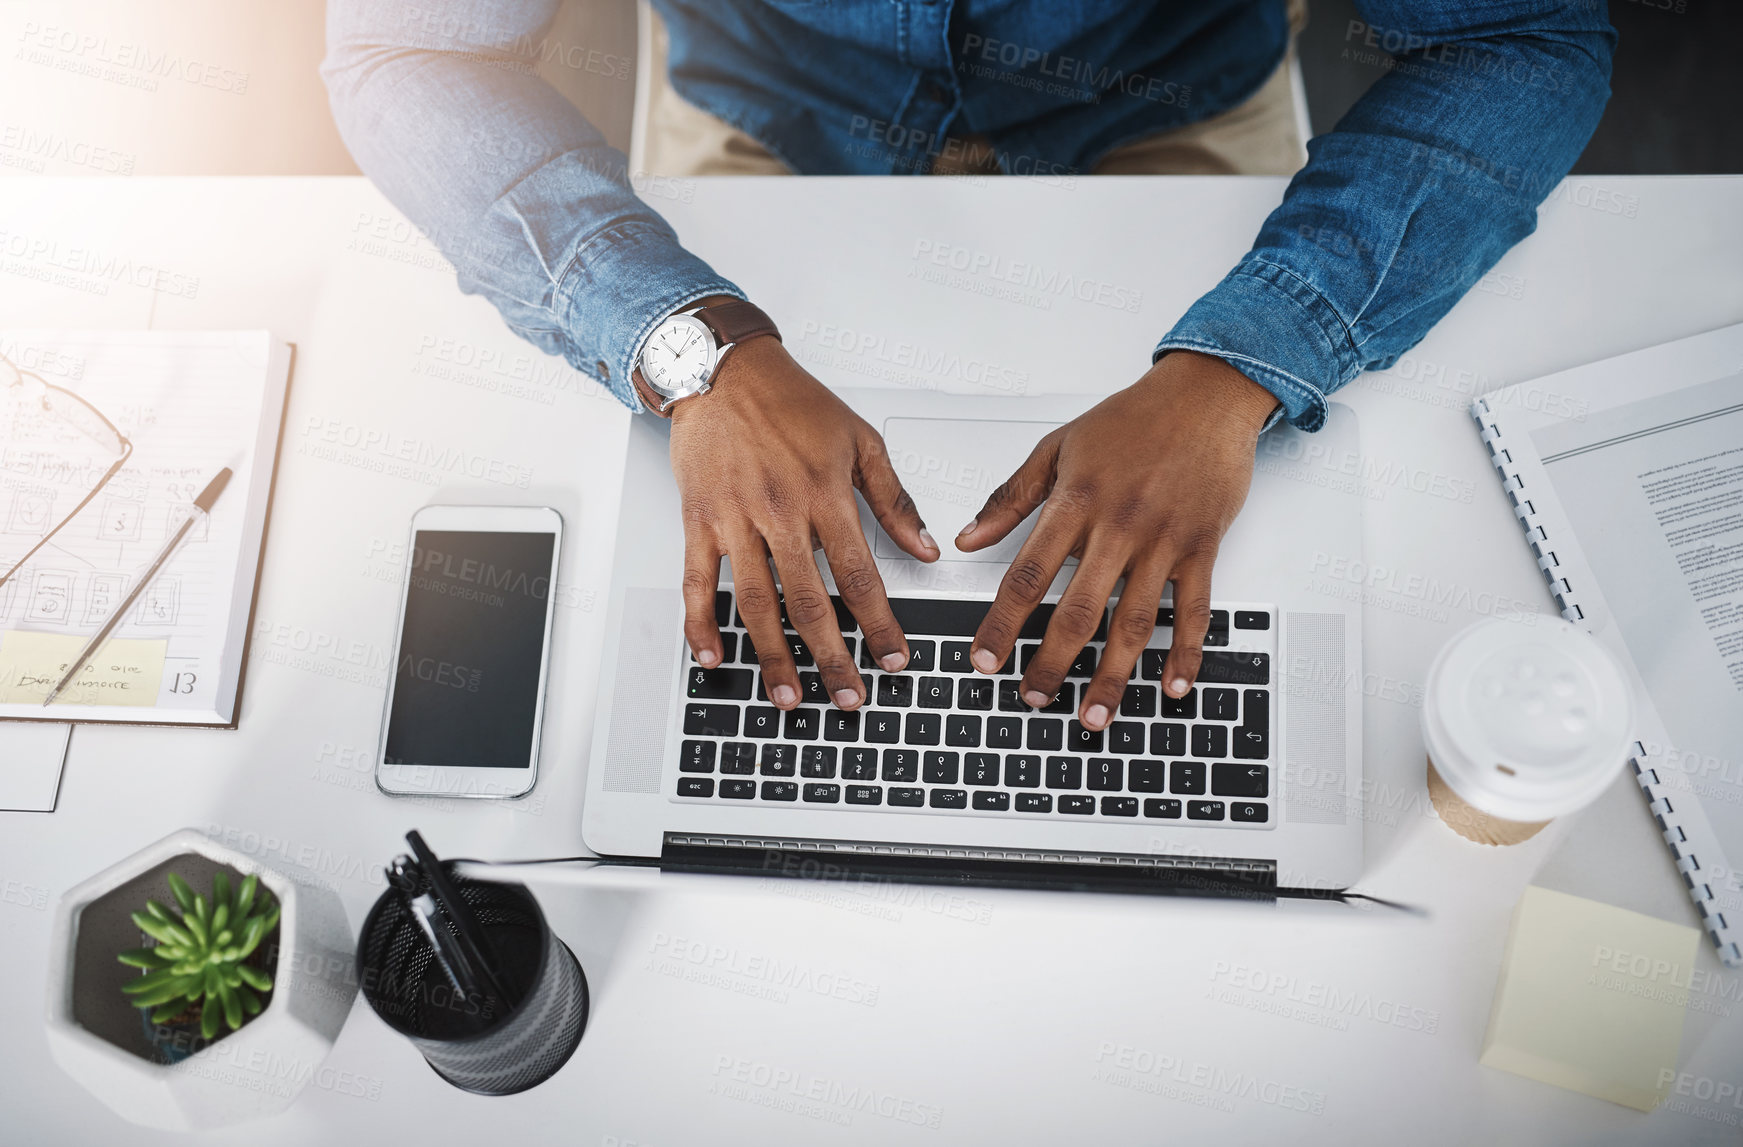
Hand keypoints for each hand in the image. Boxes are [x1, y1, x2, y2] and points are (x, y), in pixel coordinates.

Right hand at [670, 330, 939, 712]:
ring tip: (790, 695)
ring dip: (774, 655)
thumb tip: (924, 547)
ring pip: (756, 602)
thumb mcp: (858, 439)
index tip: (894, 657)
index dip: (880, 623)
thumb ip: (893, 499)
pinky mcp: (698, 521)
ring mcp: (734, 520)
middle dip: (833, 657)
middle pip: (809, 601)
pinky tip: (713, 655)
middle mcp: (779, 511)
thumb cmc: (790, 400)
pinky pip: (697, 581)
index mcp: (824, 494)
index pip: (859, 575)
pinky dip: (702, 623)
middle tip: (849, 696)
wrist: (722, 369)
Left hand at [957, 351, 1277, 729]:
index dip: (1002, 624)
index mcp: (1076, 501)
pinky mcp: (1203, 547)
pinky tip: (1171, 686)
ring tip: (1091, 715)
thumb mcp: (1059, 447)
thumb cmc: (1133, 418)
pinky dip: (1184, 653)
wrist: (1206, 394)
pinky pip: (1193, 610)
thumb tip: (966, 539)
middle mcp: (1119, 525)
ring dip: (1111, 676)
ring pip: (1134, 622)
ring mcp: (1164, 540)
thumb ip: (1010, 498)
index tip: (984, 659)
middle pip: (1078, 610)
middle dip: (1051, 663)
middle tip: (1031, 698)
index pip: (1027, 575)